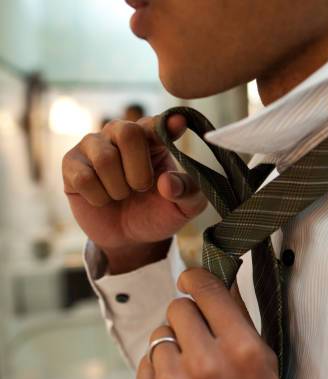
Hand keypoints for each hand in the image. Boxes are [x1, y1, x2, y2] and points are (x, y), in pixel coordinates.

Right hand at [62, 115, 207, 272]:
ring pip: (105, 159)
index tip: (179, 123)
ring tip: (122, 195)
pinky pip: (84, 178)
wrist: (129, 237)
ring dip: (118, 188)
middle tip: (141, 187)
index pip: (158, 124)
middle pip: (128, 132)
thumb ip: (188, 193)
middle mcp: (122, 133)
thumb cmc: (158, 212)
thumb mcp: (184, 208)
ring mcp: (94, 145)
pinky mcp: (72, 163)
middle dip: (138, 169)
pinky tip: (102, 198)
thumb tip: (167, 182)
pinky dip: (98, 197)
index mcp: (154, 137)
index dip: (166, 124)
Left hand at [135, 268, 282, 378]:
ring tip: (190, 368)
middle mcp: (206, 364)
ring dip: (173, 343)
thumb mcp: (262, 363)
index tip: (192, 278)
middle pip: (179, 307)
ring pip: (160, 333)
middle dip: (187, 316)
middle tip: (199, 334)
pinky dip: (159, 367)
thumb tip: (221, 280)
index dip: (197, 278)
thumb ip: (240, 319)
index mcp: (242, 350)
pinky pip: (146, 360)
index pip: (208, 291)